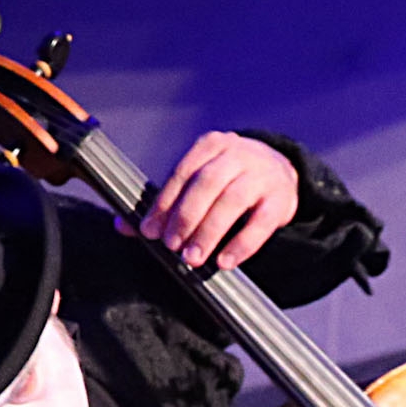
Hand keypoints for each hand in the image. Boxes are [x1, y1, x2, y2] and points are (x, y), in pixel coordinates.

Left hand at [118, 130, 297, 270]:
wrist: (282, 174)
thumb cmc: (231, 180)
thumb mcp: (201, 181)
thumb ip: (167, 202)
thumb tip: (124, 226)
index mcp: (211, 145)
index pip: (183, 173)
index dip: (165, 202)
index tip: (150, 230)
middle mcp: (237, 154)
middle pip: (207, 184)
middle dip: (186, 217)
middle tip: (171, 246)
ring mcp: (261, 175)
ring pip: (232, 201)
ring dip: (209, 232)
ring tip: (193, 258)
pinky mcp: (280, 199)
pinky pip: (260, 224)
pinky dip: (242, 244)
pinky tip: (225, 261)